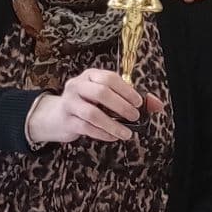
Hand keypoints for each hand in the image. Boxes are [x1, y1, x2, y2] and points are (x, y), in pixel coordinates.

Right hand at [26, 68, 165, 144]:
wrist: (54, 117)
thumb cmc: (86, 103)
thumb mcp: (104, 96)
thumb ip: (130, 98)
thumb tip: (157, 105)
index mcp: (90, 75)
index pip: (110, 78)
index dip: (126, 90)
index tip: (139, 102)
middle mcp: (77, 86)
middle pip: (101, 93)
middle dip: (121, 106)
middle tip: (135, 117)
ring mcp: (69, 103)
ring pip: (93, 113)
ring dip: (113, 124)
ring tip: (127, 133)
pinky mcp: (66, 121)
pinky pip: (87, 128)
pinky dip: (103, 133)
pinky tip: (114, 136)